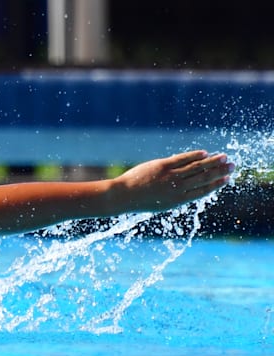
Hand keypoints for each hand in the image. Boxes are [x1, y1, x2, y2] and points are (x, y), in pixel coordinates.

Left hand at [113, 150, 232, 210]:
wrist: (123, 196)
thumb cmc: (140, 200)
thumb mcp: (162, 202)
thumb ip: (175, 194)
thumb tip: (186, 186)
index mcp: (179, 200)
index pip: (203, 191)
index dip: (216, 184)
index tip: (227, 179)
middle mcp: (177, 188)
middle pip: (204, 178)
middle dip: (219, 171)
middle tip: (232, 165)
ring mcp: (170, 177)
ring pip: (196, 168)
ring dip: (212, 162)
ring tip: (224, 157)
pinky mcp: (162, 166)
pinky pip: (182, 159)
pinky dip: (194, 156)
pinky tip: (204, 153)